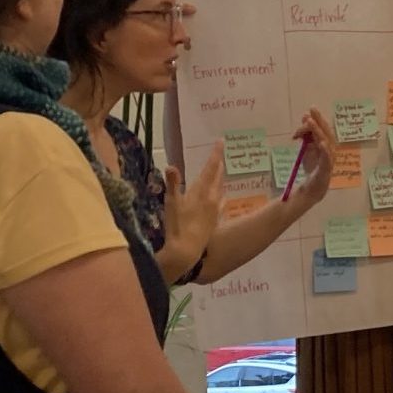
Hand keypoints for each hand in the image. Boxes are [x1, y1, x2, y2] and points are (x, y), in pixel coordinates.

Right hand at [161, 146, 225, 263]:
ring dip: (220, 178)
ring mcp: (215, 209)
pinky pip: (221, 202)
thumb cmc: (177, 225)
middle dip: (218, 164)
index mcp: (202, 191)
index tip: (221, 141)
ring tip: (220, 172)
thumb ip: (172, 183)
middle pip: (218, 176)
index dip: (216, 153)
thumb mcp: (171, 203)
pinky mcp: (215, 220)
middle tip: (219, 154)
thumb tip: (171, 165)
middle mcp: (212, 198)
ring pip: (221, 188)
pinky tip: (219, 197)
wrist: (187, 250)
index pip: (211, 167)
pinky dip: (220, 194)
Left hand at [288, 107, 336, 205]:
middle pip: (326, 134)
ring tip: (311, 122)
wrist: (311, 190)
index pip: (323, 130)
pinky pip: (327, 160)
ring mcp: (329, 162)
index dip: (317, 120)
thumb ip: (306, 136)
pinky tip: (321, 143)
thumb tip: (305, 118)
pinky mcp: (325, 172)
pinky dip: (325, 151)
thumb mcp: (307, 149)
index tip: (308, 112)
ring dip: (319, 132)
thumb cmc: (311, 169)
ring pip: (326, 144)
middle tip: (312, 110)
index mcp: (326, 145)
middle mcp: (330, 151)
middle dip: (319, 121)